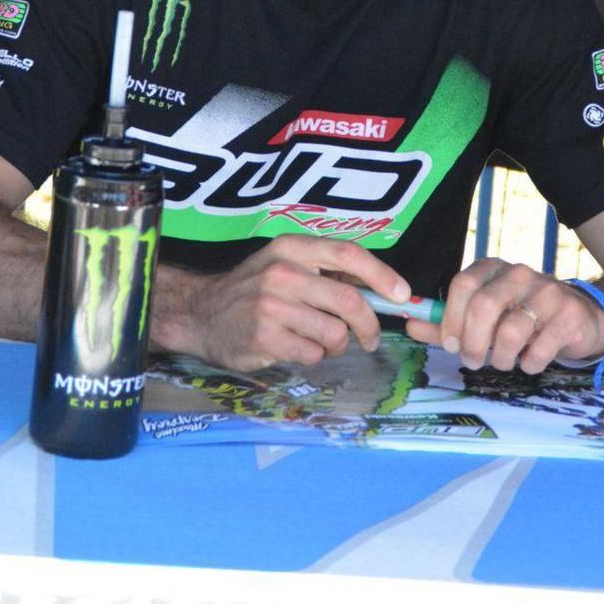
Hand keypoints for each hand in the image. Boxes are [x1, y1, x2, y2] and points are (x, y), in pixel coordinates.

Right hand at [155, 237, 410, 371]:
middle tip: (370, 339)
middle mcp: (282, 272)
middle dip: (370, 325)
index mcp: (293, 247)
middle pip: (349, 300)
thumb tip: (384, 290)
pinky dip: (314, 356)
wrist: (201, 314)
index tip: (402, 295)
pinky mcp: (263, 337)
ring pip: (334, 333)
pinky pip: (313, 353)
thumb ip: (327, 271)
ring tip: (322, 343)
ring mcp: (271, 305)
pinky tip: (297, 349)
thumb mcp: (286, 264)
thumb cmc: (254, 290)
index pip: (348, 253)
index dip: (381, 275)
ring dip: (337, 345)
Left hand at [405, 258, 603, 374]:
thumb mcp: (484, 319)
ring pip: (511, 331)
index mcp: (493, 268)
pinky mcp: (569, 315)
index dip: (451, 318)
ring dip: (501, 358)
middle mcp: (519, 273)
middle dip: (472, 343)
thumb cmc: (524, 318)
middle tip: (472, 361)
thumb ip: (447, 323)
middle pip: (484, 306)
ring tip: (504, 362)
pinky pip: (538, 349)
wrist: (582, 319)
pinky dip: (529, 364)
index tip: (451, 344)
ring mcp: (547, 291)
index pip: (462, 283)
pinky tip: (531, 361)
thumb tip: (410, 325)